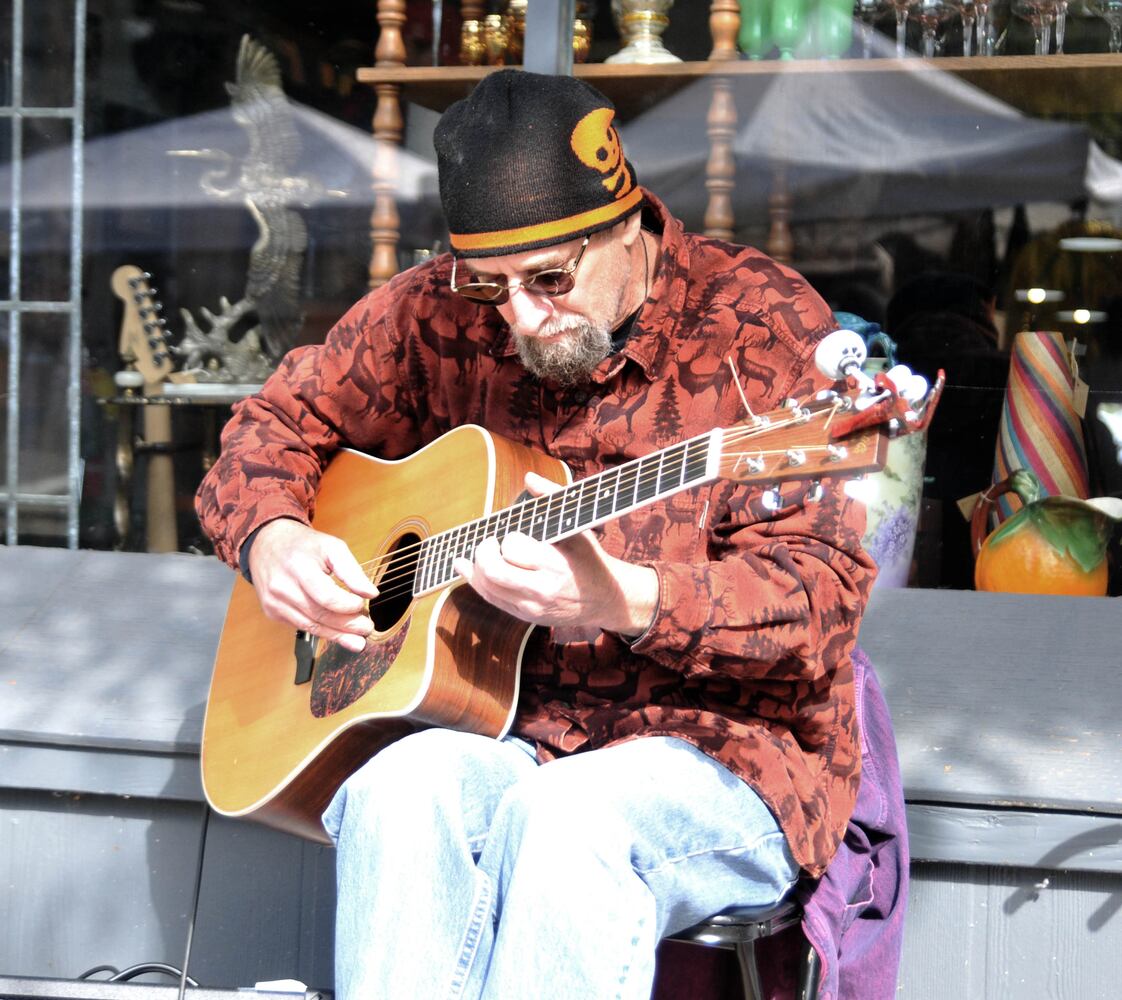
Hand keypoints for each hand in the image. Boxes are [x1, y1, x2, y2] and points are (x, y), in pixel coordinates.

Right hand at [246, 518, 377, 652]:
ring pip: (311, 626)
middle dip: (347, 625)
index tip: (363, 604)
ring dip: (337, 635)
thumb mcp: (332, 547)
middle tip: (367, 628)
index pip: (326, 597)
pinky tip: (338, 634)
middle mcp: (282, 587)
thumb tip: (370, 593)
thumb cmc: (303, 545)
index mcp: (298, 566)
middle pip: (320, 614)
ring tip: (358, 640)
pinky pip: (301, 626)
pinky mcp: (272, 611)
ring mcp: (274, 602)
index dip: (348, 605)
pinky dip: (322, 631)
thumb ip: (352, 570)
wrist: (267, 544)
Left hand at [452, 472, 657, 635]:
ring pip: (487, 586)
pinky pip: (491, 599)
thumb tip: (529, 477)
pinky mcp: (525, 616)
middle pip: (493, 571)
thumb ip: (554, 499)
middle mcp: (541, 589)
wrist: (603, 600)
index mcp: (555, 564)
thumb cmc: (589, 559)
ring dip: (476, 566)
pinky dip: (475, 581)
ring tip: (480, 552)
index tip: (513, 535)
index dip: (508, 538)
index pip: (513, 548)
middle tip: (489, 542)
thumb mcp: (579, 528)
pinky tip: (466, 567)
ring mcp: (531, 606)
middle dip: (484, 552)